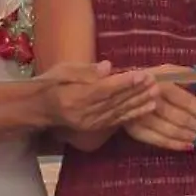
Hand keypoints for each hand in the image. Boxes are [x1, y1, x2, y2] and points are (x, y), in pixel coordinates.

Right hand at [40, 61, 156, 131]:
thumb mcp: (63, 71)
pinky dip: (134, 114)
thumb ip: (86, 70)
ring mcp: (90, 123)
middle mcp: (83, 113)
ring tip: (156, 94)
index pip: (103, 89)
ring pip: (119, 112)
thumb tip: (108, 66)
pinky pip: (118, 121)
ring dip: (139, 103)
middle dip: (136, 92)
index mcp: (73, 97)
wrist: (39, 109)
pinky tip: (148, 108)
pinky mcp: (95, 129)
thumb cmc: (51, 84)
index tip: (141, 74)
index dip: (124, 83)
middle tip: (154, 82)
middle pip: (114, 102)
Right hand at [123, 68, 195, 151]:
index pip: (184, 100)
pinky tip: (188, 146)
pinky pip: (157, 141)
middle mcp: (149, 99)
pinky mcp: (134, 130)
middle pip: (178, 117)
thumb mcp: (168, 70)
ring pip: (169, 131)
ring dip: (188, 136)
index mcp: (159, 82)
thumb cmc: (150, 78)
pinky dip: (174, 145)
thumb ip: (188, 75)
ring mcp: (140, 116)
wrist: (120, 89)